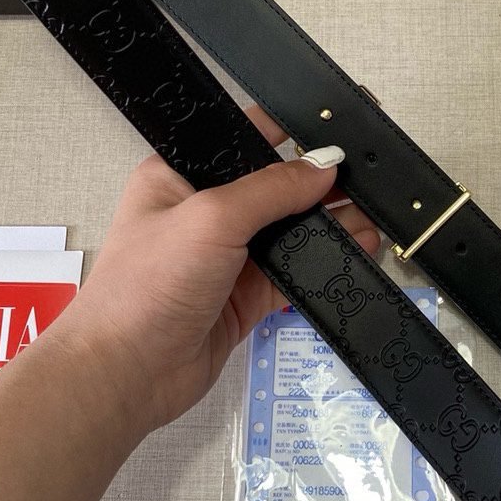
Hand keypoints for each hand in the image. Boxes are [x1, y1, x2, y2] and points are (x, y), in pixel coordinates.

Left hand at [51, 106, 380, 439]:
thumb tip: (323, 165)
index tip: (336, 126)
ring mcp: (228, 255)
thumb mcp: (209, 219)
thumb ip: (271, 189)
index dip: (290, 130)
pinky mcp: (245, 295)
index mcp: (181, 174)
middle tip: (368, 174)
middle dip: (320, 181)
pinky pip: (295, 270)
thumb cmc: (144, 288)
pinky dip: (325, 261)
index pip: (244, 138)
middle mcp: (205, 211)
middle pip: (275, 185)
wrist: (126, 374)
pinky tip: (357, 250)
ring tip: (374, 214)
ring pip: (290, 229)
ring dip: (330, 223)